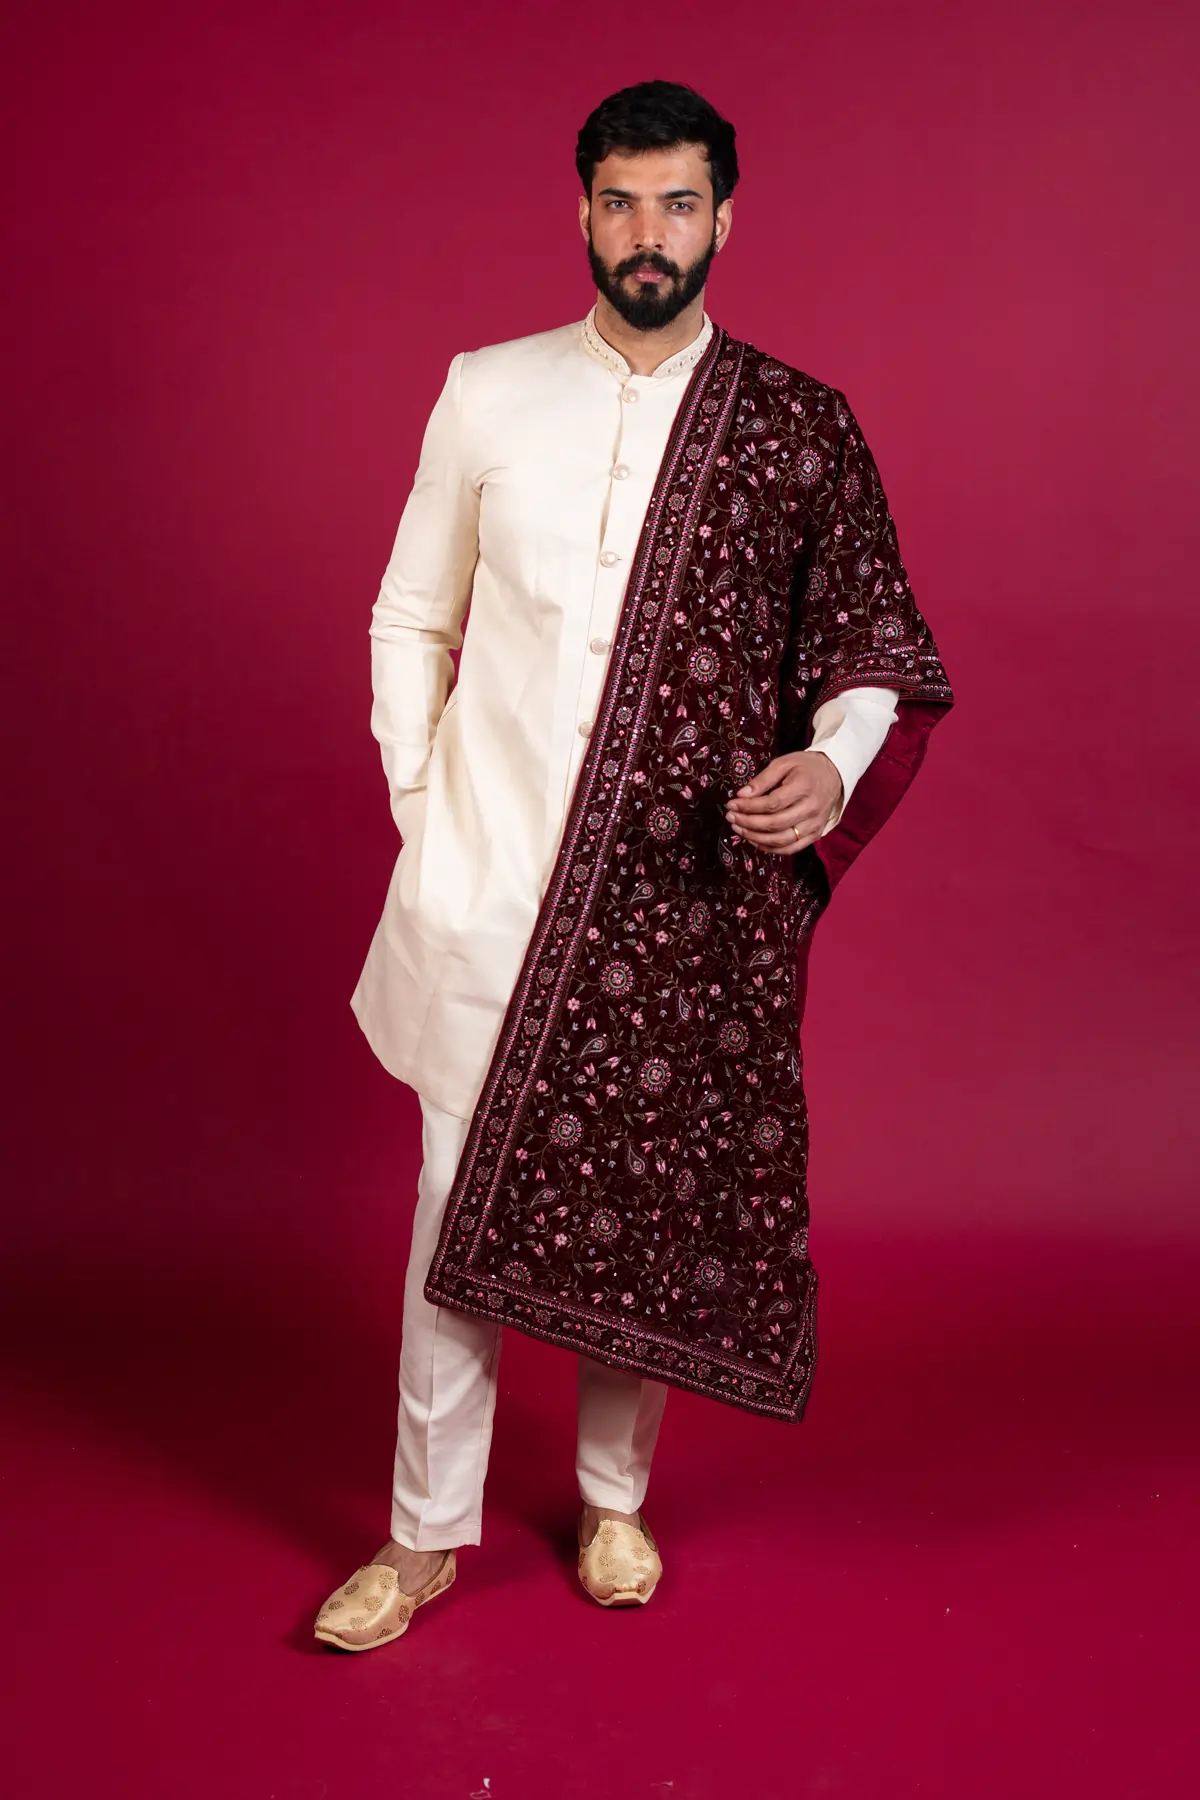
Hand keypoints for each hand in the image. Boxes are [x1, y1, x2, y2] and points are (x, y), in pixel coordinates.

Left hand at [724, 751, 843, 853]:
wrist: (833, 775)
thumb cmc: (805, 767)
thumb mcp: (783, 763)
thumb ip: (762, 779)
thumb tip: (741, 795)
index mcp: (804, 787)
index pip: (771, 804)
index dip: (749, 807)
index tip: (732, 804)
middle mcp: (811, 809)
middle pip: (774, 824)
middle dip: (747, 823)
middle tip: (731, 817)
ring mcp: (814, 824)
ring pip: (781, 840)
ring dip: (755, 838)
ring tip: (738, 829)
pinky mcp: (815, 835)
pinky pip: (790, 849)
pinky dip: (770, 848)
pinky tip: (755, 840)